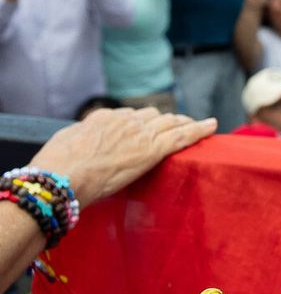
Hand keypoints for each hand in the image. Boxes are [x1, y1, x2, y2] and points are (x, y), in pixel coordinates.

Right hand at [29, 106, 214, 207]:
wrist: (60, 178)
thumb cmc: (54, 167)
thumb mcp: (64, 142)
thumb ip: (80, 137)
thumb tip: (82, 138)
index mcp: (103, 118)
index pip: (128, 116)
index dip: (138, 123)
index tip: (143, 128)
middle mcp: (125, 121)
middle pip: (153, 116)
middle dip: (164, 121)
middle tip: (176, 125)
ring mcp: (141, 134)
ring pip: (170, 123)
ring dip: (183, 123)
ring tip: (195, 125)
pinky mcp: (152, 150)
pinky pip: (182, 137)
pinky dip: (200, 129)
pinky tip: (213, 126)